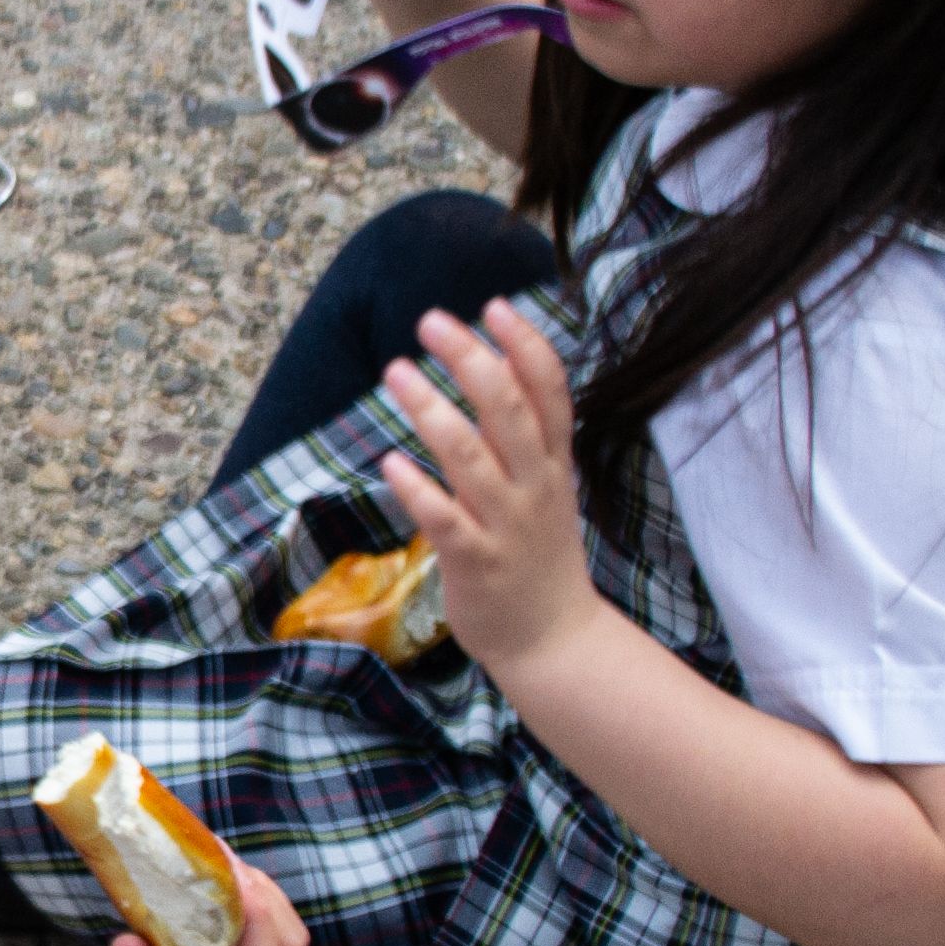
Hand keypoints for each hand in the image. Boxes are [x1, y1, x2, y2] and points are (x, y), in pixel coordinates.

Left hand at [375, 304, 606, 683]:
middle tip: (431, 322)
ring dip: (432, 410)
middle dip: (471, 360)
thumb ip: (524, 437)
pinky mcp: (476, 563)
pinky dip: (417, 489)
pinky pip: (445, 520)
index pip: (550, 393)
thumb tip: (493, 371)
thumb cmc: (539, 554)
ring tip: (395, 371)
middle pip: (509, 411)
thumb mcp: (548, 487)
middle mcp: (535, 486)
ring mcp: (507, 525)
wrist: (555, 639)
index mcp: (554, 464)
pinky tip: (389, 461)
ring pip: (471, 458)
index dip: (526, 346)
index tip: (494, 306)